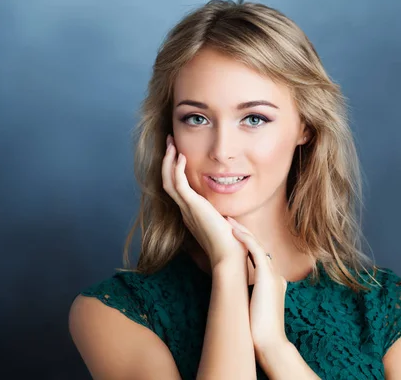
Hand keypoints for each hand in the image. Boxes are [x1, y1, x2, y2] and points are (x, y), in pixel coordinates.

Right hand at [162, 134, 246, 269]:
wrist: (230, 257)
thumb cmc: (232, 246)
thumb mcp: (226, 228)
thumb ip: (224, 221)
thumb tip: (229, 219)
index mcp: (192, 214)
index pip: (177, 189)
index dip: (175, 171)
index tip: (179, 155)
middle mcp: (185, 211)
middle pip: (168, 181)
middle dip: (168, 161)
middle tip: (170, 143)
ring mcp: (187, 209)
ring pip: (168, 180)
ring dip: (169, 161)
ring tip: (171, 144)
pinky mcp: (192, 207)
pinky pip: (178, 184)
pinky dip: (177, 169)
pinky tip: (182, 156)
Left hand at [226, 217, 288, 352]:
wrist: (270, 343)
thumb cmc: (259, 332)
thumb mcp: (253, 309)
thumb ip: (248, 297)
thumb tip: (235, 295)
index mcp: (272, 282)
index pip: (258, 257)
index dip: (244, 244)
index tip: (232, 235)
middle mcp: (274, 275)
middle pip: (258, 246)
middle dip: (243, 232)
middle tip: (228, 220)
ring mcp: (273, 275)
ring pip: (257, 245)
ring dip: (242, 231)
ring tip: (228, 220)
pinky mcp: (268, 277)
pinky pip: (256, 251)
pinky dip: (245, 240)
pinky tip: (234, 231)